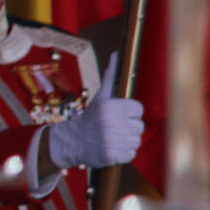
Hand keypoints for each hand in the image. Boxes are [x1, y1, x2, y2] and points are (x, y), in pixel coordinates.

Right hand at [45, 54, 142, 169]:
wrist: (71, 141)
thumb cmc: (90, 117)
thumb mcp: (100, 96)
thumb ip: (112, 76)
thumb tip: (118, 53)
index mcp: (110, 106)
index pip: (138, 109)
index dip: (129, 113)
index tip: (118, 115)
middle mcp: (112, 122)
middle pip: (139, 126)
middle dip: (128, 127)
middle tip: (113, 127)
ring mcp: (113, 140)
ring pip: (137, 140)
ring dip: (126, 141)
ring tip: (112, 138)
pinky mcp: (113, 155)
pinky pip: (131, 153)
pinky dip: (123, 153)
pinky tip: (111, 148)